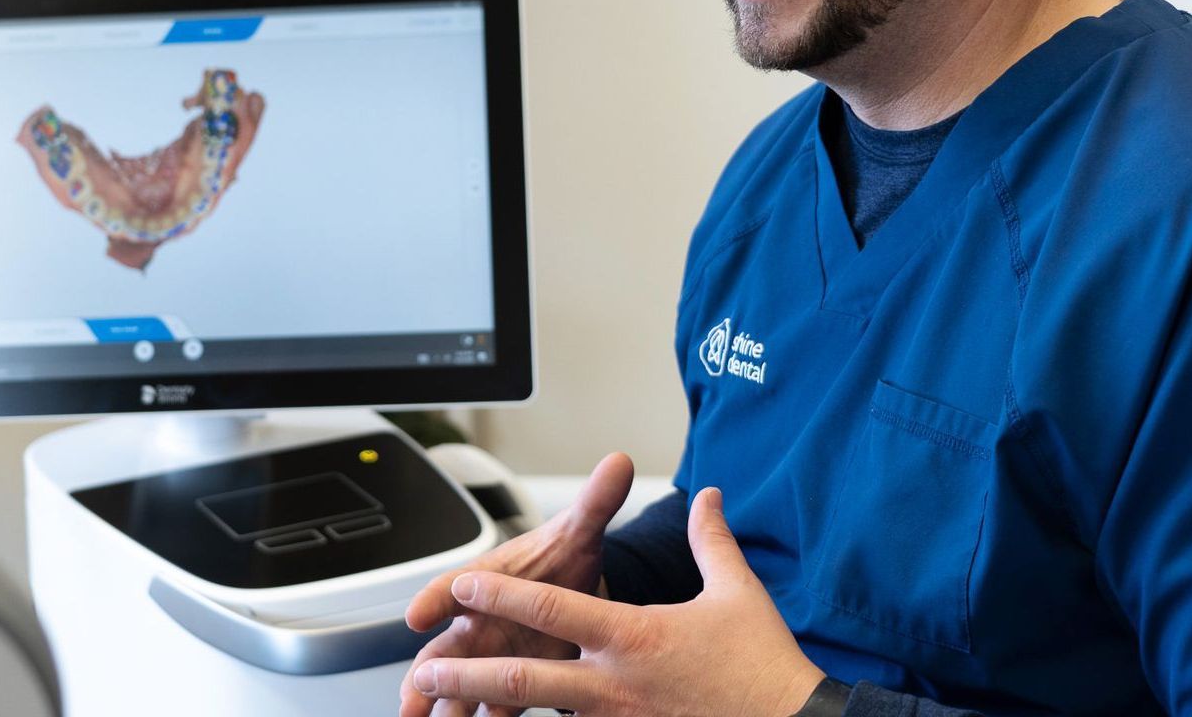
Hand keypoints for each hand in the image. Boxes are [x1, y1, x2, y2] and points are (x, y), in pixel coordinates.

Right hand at [399, 451, 634, 716]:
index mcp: (489, 580)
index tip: (417, 614)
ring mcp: (492, 656)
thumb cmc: (565, 561)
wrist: (581, 594)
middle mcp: (481, 621)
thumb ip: (595, 503)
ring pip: (459, 684)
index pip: (455, 585)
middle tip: (412, 694)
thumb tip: (617, 462)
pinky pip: (491, 706)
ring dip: (444, 705)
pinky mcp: (513, 683)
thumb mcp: (580, 532)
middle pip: (444, 647)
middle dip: (427, 672)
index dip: (435, 598)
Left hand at [406, 486, 825, 716]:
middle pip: (524, 677)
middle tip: (427, 669)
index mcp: (634, 636)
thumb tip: (708, 496)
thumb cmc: (764, 667)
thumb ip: (711, 540)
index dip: (501, 593)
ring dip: (491, 707)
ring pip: (540, 712)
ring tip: (448, 708)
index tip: (463, 583)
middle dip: (468, 672)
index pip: (551, 608)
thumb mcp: (737, 592)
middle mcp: (616, 683)